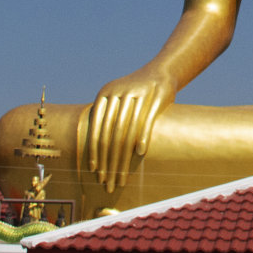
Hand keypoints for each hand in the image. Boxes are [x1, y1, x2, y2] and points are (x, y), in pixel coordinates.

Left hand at [85, 70, 174, 190]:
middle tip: (108, 182)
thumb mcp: (117, 100)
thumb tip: (91, 150)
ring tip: (122, 176)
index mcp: (105, 94)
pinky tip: (140, 153)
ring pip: (127, 131)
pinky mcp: (156, 96)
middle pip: (111, 134)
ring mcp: (138, 93)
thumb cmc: (135, 94)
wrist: (161, 71)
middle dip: (109, 162)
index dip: (95, 151)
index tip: (95, 172)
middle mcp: (120, 92)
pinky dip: (143, 137)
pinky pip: (147, 120)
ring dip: (124, 158)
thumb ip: (104, 119)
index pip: (97, 129)